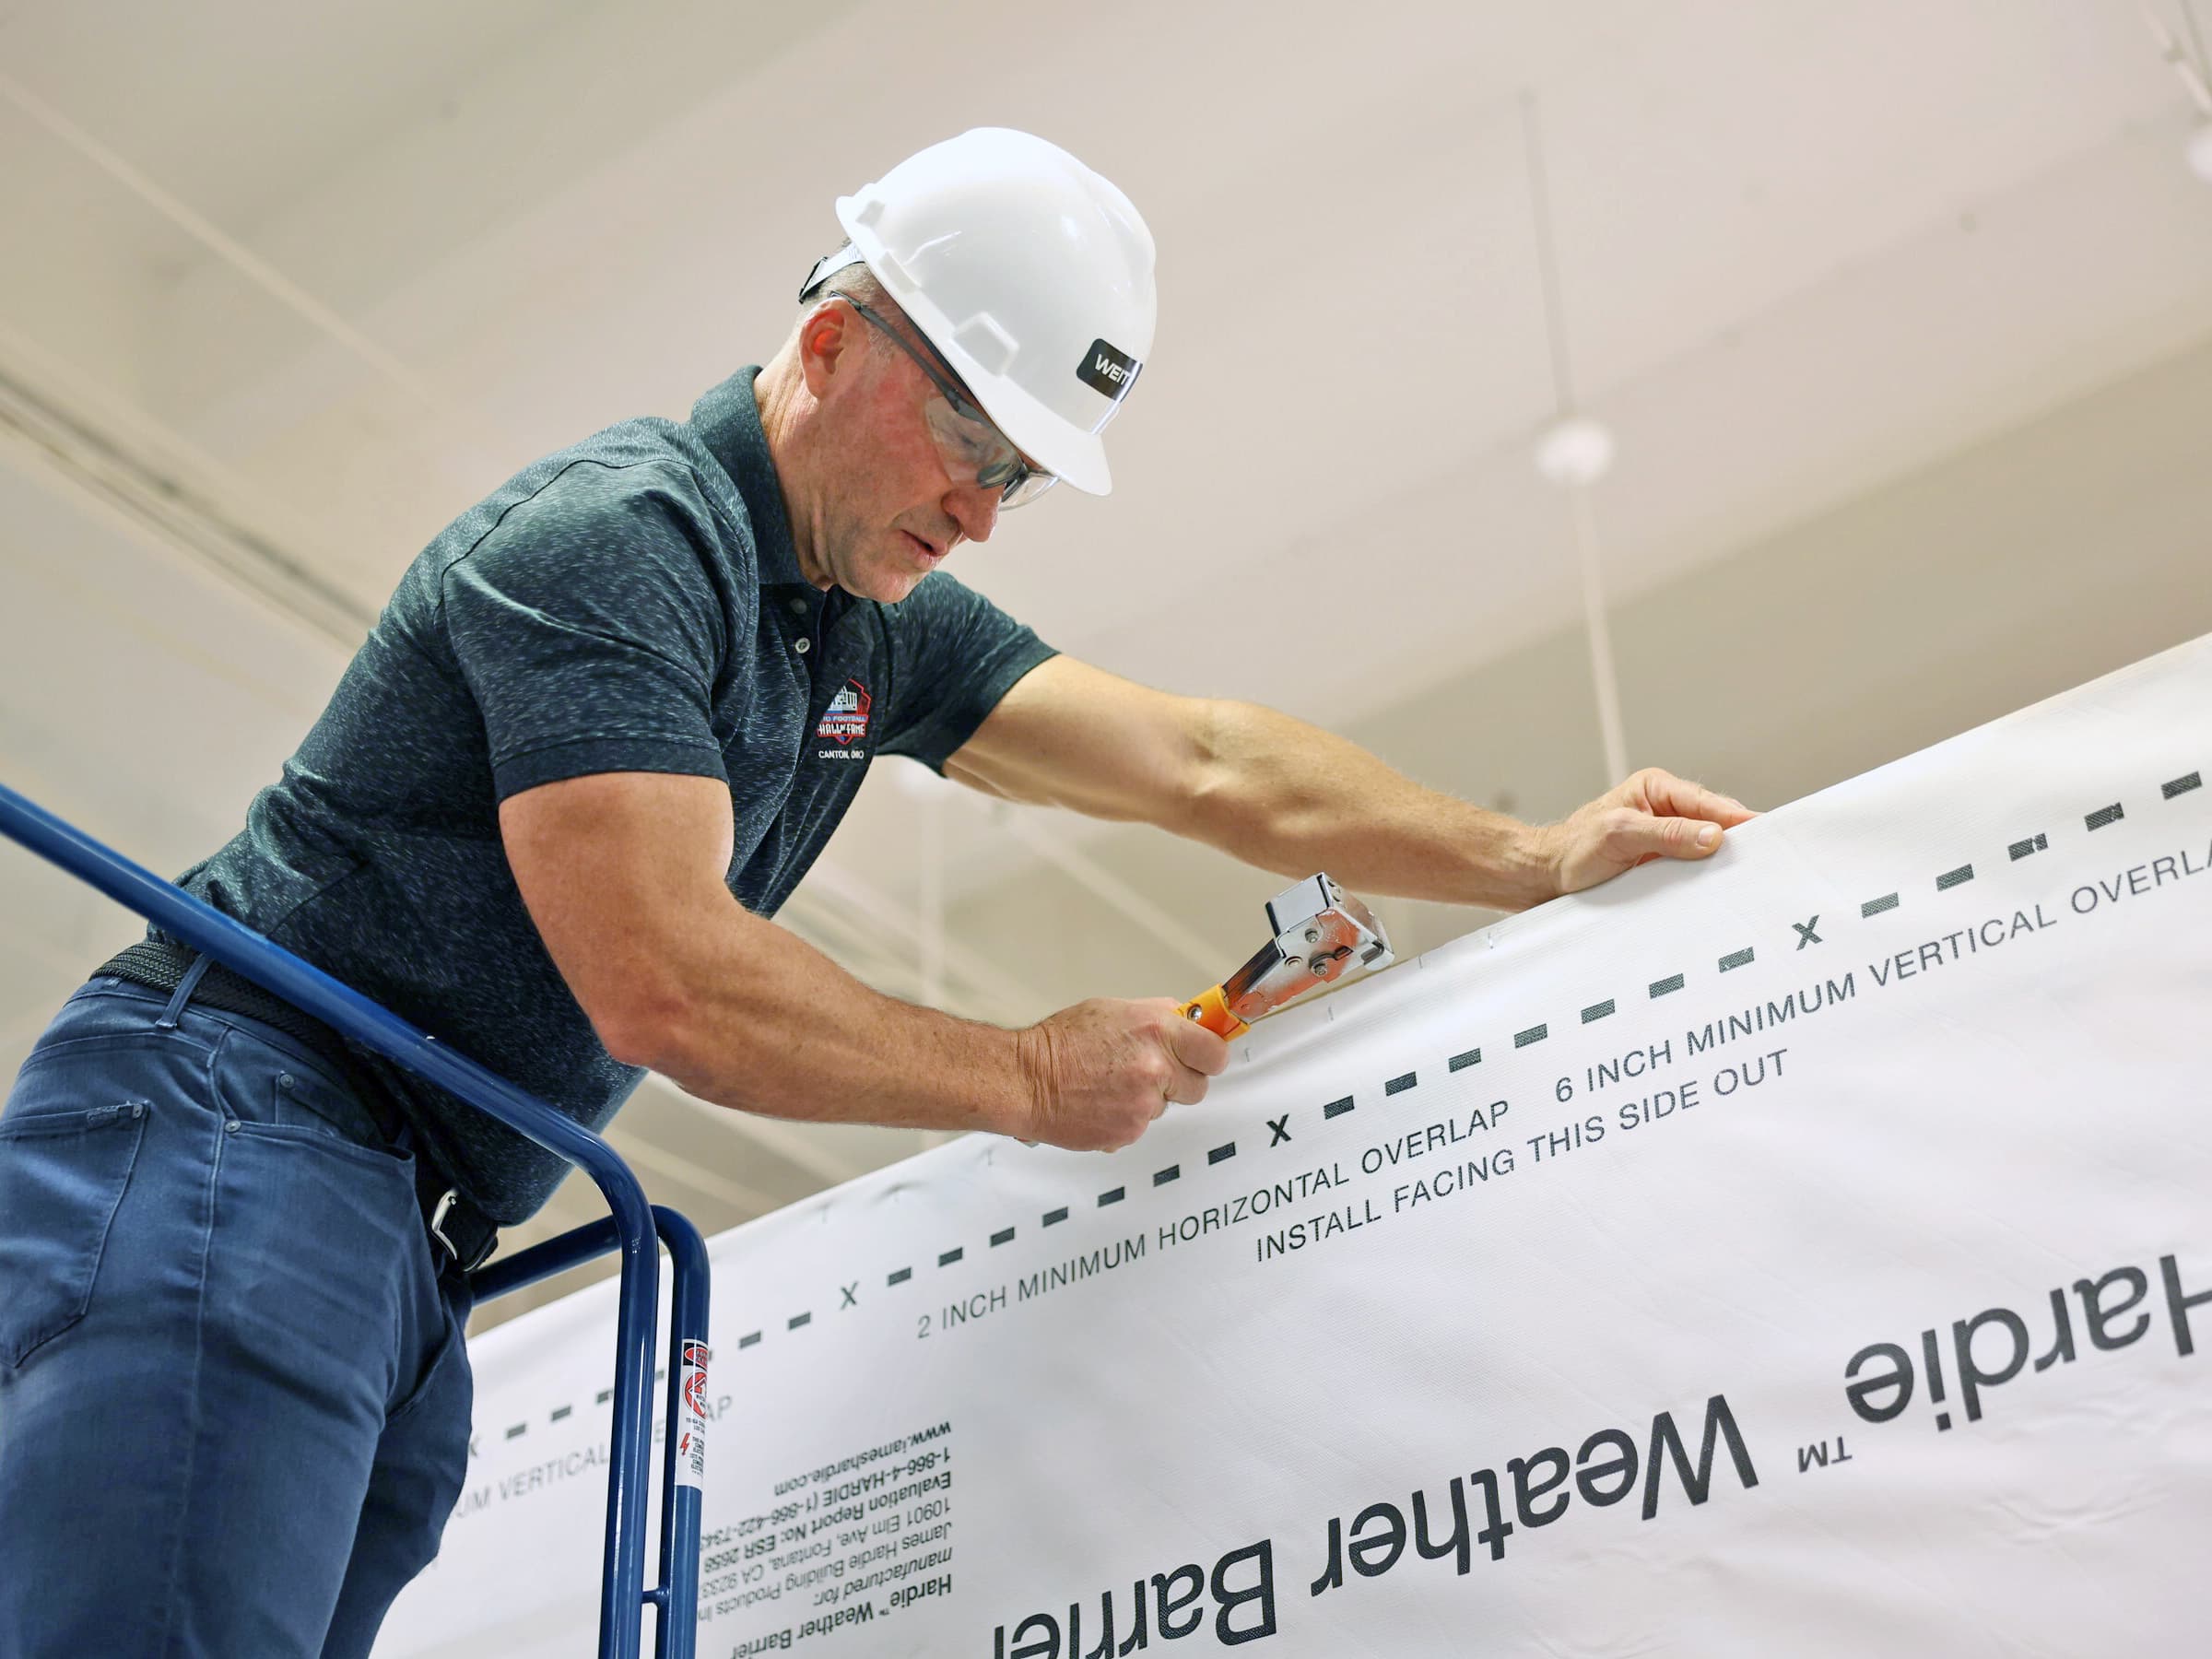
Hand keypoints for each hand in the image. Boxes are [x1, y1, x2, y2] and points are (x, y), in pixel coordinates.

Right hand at [1013, 998, 1230, 1151]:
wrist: (1026, 1079)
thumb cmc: (1061, 1042)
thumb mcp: (1115, 1010)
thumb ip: (1158, 1016)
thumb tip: (1187, 1021)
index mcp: (1156, 1030)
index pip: (1214, 1051)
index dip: (1210, 1056)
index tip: (1205, 1057)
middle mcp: (1155, 1067)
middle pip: (1198, 1086)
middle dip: (1179, 1081)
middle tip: (1152, 1073)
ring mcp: (1143, 1104)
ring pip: (1166, 1107)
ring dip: (1148, 1099)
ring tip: (1112, 1085)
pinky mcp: (1129, 1132)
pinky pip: (1142, 1126)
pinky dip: (1126, 1118)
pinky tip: (1102, 1103)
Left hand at [1539, 768, 1755, 896]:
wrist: (1547, 878)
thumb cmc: (1574, 850)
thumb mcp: (1620, 835)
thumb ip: (1666, 834)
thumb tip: (1714, 835)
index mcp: (1656, 789)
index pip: (1706, 802)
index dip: (1737, 818)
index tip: (1765, 831)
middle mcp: (1665, 809)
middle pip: (1714, 823)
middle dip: (1738, 840)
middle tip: (1768, 859)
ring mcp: (1667, 837)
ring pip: (1708, 847)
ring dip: (1724, 862)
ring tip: (1753, 876)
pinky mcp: (1663, 863)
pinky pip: (1695, 868)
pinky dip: (1708, 877)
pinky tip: (1724, 890)